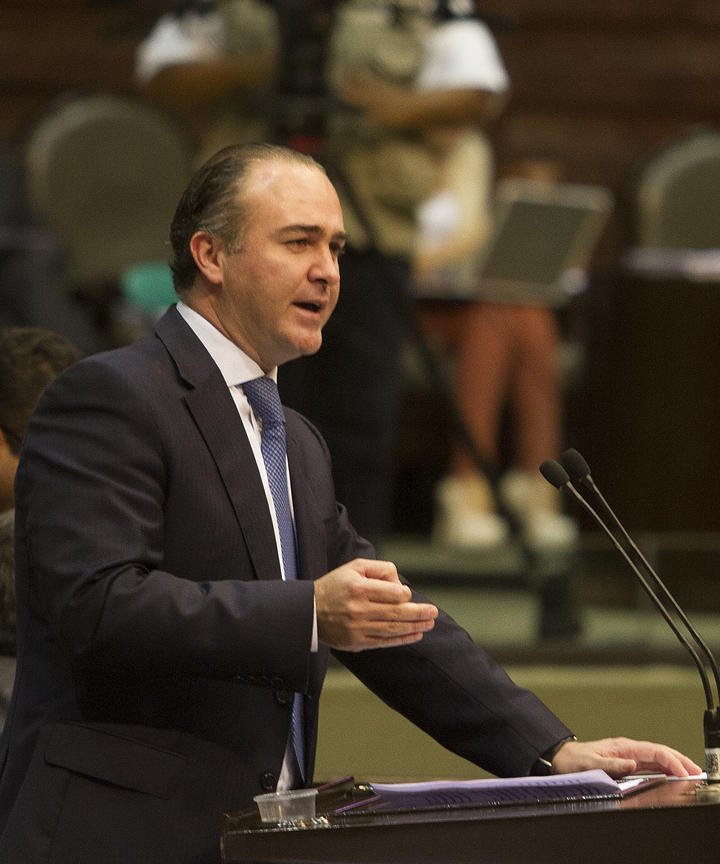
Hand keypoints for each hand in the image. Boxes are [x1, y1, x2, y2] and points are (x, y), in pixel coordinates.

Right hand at [314, 558, 437, 651]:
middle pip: (397, 613)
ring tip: (429, 623)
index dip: (405, 594)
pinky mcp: (357, 642)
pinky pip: (385, 642)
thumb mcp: (355, 568)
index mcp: (359, 588)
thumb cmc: (335, 586)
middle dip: (420, 613)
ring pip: (394, 629)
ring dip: (415, 627)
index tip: (408, 595)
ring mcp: (358, 628)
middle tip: (433, 612)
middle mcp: (359, 609)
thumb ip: (380, 569)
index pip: (393, 593)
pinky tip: (415, 635)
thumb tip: (400, 584)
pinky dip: (403, 639)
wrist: (309, 611)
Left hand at [552, 737, 701, 778]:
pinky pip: (650, 765)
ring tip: (689, 772)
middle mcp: (628, 749)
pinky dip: (664, 768)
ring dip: (674, 764)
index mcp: (623, 747)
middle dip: (679, 760)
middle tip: (695, 770)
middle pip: (660, 752)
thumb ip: (612, 764)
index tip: (682, 771)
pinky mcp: (626, 762)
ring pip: (657, 758)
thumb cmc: (574, 760)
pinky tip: (671, 774)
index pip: (654, 752)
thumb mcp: (591, 764)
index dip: (670, 760)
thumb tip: (633, 764)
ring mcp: (628, 755)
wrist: (562, 758)